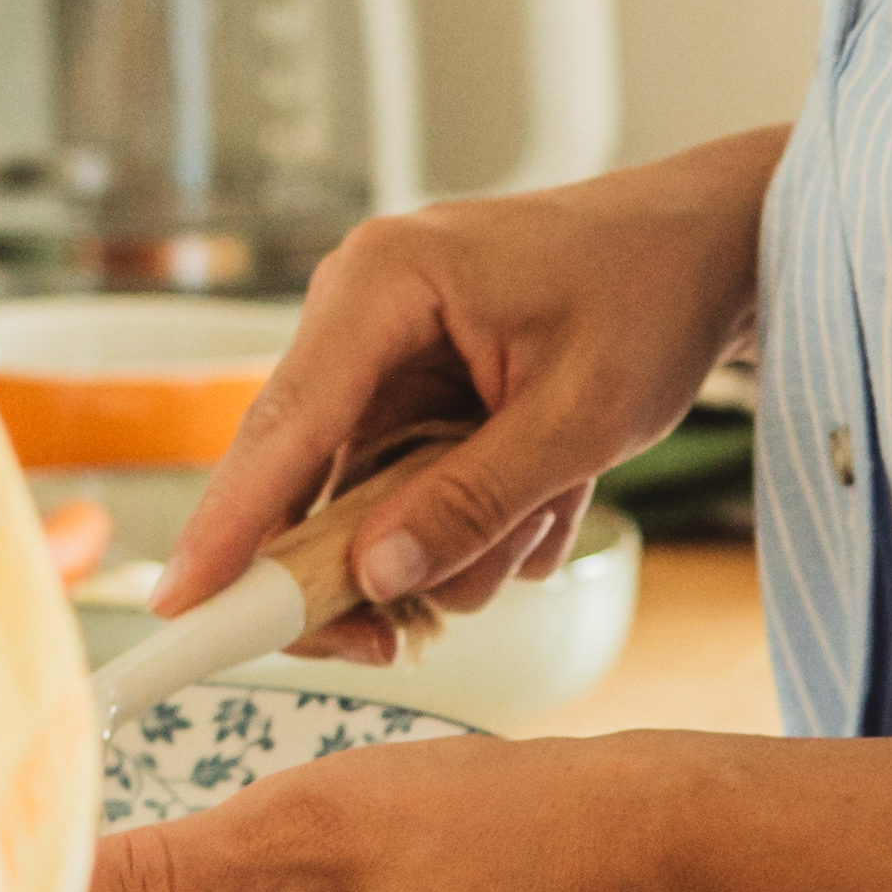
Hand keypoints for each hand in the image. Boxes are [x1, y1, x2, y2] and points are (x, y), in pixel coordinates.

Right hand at [158, 132, 782, 660]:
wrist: (710, 247)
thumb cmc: (653, 298)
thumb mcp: (581, 416)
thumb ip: (474, 499)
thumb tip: (375, 578)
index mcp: (383, 282)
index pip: (284, 423)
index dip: (229, 525)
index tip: (181, 606)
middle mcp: (358, 309)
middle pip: (300, 476)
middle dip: (357, 565)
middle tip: (396, 644)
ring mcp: (379, 349)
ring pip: (357, 497)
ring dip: (446, 541)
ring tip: (547, 514)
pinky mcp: (409, 384)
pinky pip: (400, 485)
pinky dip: (465, 518)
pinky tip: (546, 498)